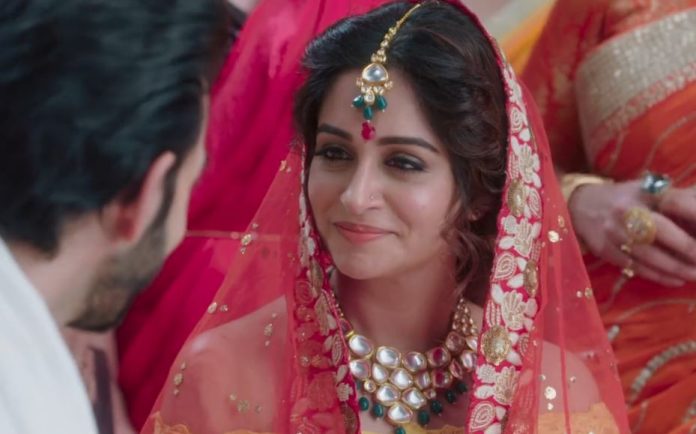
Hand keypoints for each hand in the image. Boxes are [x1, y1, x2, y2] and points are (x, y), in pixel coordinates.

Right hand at [568, 180, 695, 286]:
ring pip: (647, 255)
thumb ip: (678, 199)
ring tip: (694, 275)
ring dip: (674, 269)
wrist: (583, 206)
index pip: (672, 206)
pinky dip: (657, 275)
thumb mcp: (650, 190)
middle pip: (658, 232)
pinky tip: (675, 280)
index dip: (690, 225)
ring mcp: (612, 231)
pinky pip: (634, 266)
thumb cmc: (626, 198)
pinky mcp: (604, 249)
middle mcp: (624, 210)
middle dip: (685, 251)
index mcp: (641, 192)